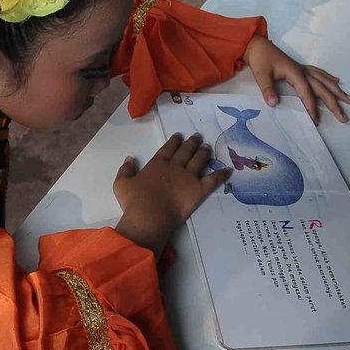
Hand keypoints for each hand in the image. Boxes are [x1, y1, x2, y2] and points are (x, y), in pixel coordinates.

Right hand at [114, 133, 230, 255]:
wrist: (149, 214)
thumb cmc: (134, 201)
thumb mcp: (121, 183)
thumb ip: (125, 169)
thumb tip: (129, 158)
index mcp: (157, 164)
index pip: (168, 148)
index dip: (174, 141)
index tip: (179, 135)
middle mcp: (174, 167)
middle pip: (185, 151)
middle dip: (192, 143)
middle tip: (198, 136)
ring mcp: (188, 177)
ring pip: (199, 161)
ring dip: (204, 153)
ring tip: (208, 147)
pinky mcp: (199, 190)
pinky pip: (213, 180)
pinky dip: (221, 174)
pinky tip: (228, 170)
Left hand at [243, 34, 349, 123]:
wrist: (256, 44)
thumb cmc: (259, 58)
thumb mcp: (261, 74)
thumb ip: (267, 89)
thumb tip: (273, 104)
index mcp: (295, 73)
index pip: (307, 93)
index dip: (311, 107)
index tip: (315, 120)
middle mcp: (302, 71)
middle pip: (322, 88)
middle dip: (334, 103)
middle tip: (343, 117)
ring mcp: (302, 68)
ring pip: (324, 80)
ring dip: (336, 91)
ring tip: (349, 100)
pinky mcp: (299, 67)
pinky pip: (318, 73)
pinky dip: (328, 78)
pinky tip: (336, 80)